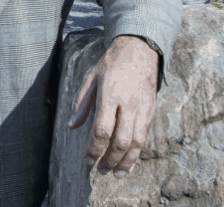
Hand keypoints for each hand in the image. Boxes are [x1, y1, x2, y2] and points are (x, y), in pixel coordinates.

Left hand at [67, 35, 158, 176]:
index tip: (86, 160)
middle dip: (109, 160)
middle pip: (120, 141)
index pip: (102, 129)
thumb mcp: (91, 77)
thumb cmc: (112, 63)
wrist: (140, 50)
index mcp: (110, 94)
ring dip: (125, 162)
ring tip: (115, 173)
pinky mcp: (151, 111)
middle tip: (99, 170)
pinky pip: (145, 137)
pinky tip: (129, 163)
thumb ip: (82, 102)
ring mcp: (142, 108)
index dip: (94, 149)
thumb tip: (72, 126)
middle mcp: (128, 104)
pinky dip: (137, 153)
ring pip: (136, 143)